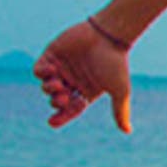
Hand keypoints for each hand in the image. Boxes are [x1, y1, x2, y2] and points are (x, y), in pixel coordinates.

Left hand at [34, 18, 134, 132]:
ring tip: (58, 84)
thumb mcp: (119, 90)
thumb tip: (128, 131)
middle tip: (62, 97)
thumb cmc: (115, 63)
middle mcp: (72, 81)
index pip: (70, 109)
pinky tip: (52, 71)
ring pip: (46, 86)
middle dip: (56, 101)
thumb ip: (120, 111)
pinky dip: (41, 73)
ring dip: (49, 88)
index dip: (60, 117)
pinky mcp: (53, 54)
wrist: (108, 35)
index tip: (52, 122)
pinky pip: (39, 69)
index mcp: (85, 91)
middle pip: (56, 99)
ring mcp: (62, 67)